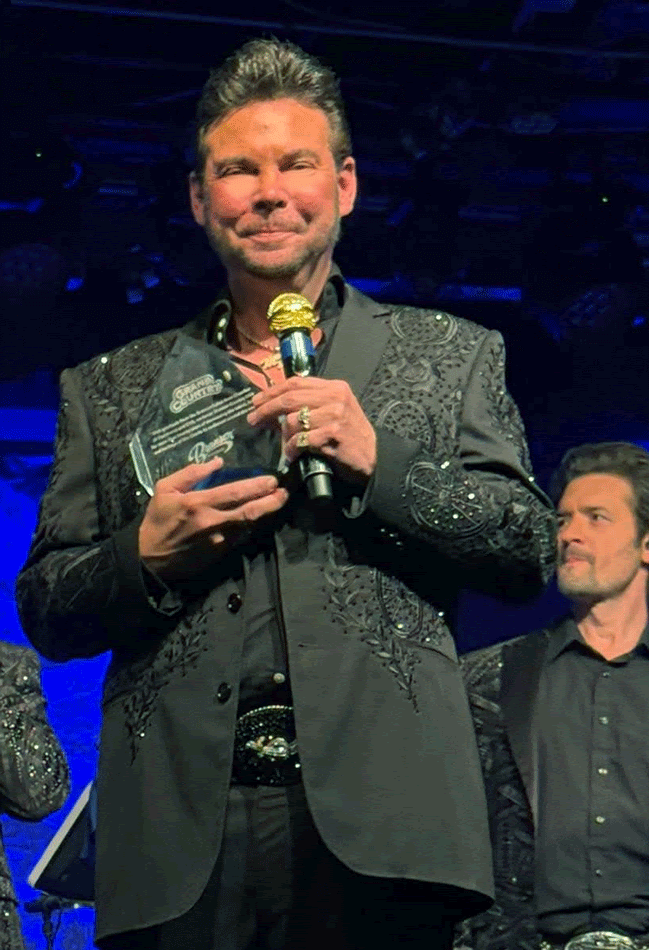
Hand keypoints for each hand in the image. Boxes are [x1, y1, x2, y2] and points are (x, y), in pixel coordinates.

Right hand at [139, 457, 288, 581]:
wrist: (148, 559)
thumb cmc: (157, 521)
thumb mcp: (165, 489)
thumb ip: (191, 473)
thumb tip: (217, 462)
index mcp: (197, 503)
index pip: (234, 493)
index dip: (256, 486)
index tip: (272, 480)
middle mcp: (212, 522)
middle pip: (249, 512)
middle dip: (271, 502)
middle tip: (284, 493)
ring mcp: (218, 540)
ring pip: (248, 525)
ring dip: (266, 514)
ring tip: (279, 502)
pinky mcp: (220, 553)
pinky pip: (241, 537)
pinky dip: (252, 526)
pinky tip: (261, 518)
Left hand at [247, 377, 376, 485]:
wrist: (374, 458)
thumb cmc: (350, 437)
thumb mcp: (333, 413)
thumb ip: (308, 406)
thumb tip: (273, 410)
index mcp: (334, 387)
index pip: (295, 383)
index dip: (272, 391)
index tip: (256, 402)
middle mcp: (335, 397)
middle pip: (289, 398)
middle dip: (266, 410)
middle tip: (253, 420)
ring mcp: (335, 414)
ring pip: (293, 421)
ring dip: (285, 438)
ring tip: (288, 447)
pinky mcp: (334, 433)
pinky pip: (301, 439)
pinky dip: (293, 449)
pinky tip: (295, 455)